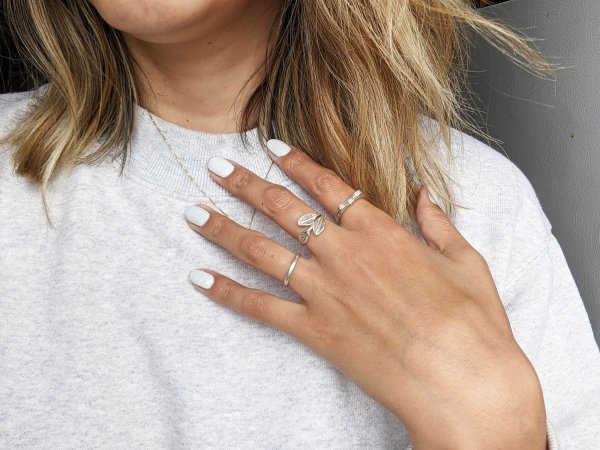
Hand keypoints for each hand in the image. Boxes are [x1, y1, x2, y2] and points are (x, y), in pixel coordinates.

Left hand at [184, 139, 546, 448]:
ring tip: (193, 213)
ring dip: (224, 229)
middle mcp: (344, 253)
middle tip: (216, 167)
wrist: (462, 380)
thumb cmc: (472, 322)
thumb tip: (425, 195)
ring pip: (261, 250)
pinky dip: (227, 293)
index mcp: (380, 231)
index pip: (327, 185)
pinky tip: (200, 279)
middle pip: (283, 208)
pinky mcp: (314, 329)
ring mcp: (325, 290)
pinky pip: (261, 307)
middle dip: (246, 184)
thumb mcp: (465, 262)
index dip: (296, 162)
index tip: (270, 146)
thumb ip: (438, 224)